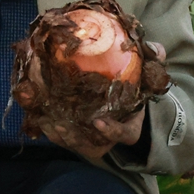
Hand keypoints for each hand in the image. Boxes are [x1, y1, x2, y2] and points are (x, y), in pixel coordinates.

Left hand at [43, 41, 164, 159]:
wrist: (123, 96)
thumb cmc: (134, 86)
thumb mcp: (146, 73)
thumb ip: (152, 61)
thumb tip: (156, 48)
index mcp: (130, 125)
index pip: (124, 135)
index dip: (112, 131)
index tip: (98, 122)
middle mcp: (108, 135)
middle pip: (93, 146)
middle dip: (77, 139)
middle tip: (62, 124)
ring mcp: (91, 136)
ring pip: (73, 143)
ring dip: (58, 135)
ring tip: (45, 119)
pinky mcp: (75, 131)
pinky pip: (60, 136)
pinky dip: (48, 127)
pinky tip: (36, 113)